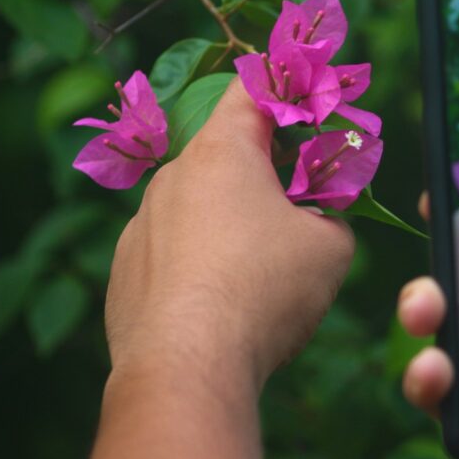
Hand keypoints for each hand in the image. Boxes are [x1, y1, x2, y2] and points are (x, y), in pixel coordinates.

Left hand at [105, 80, 354, 391]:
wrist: (187, 367)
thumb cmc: (264, 291)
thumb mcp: (331, 247)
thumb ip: (333, 216)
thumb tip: (319, 222)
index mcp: (221, 152)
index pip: (252, 92)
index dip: (286, 94)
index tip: (310, 111)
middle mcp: (172, 178)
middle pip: (226, 156)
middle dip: (267, 174)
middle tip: (302, 207)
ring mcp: (140, 225)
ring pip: (198, 208)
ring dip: (232, 224)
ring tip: (262, 274)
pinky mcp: (125, 272)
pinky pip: (173, 253)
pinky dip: (200, 266)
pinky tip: (222, 307)